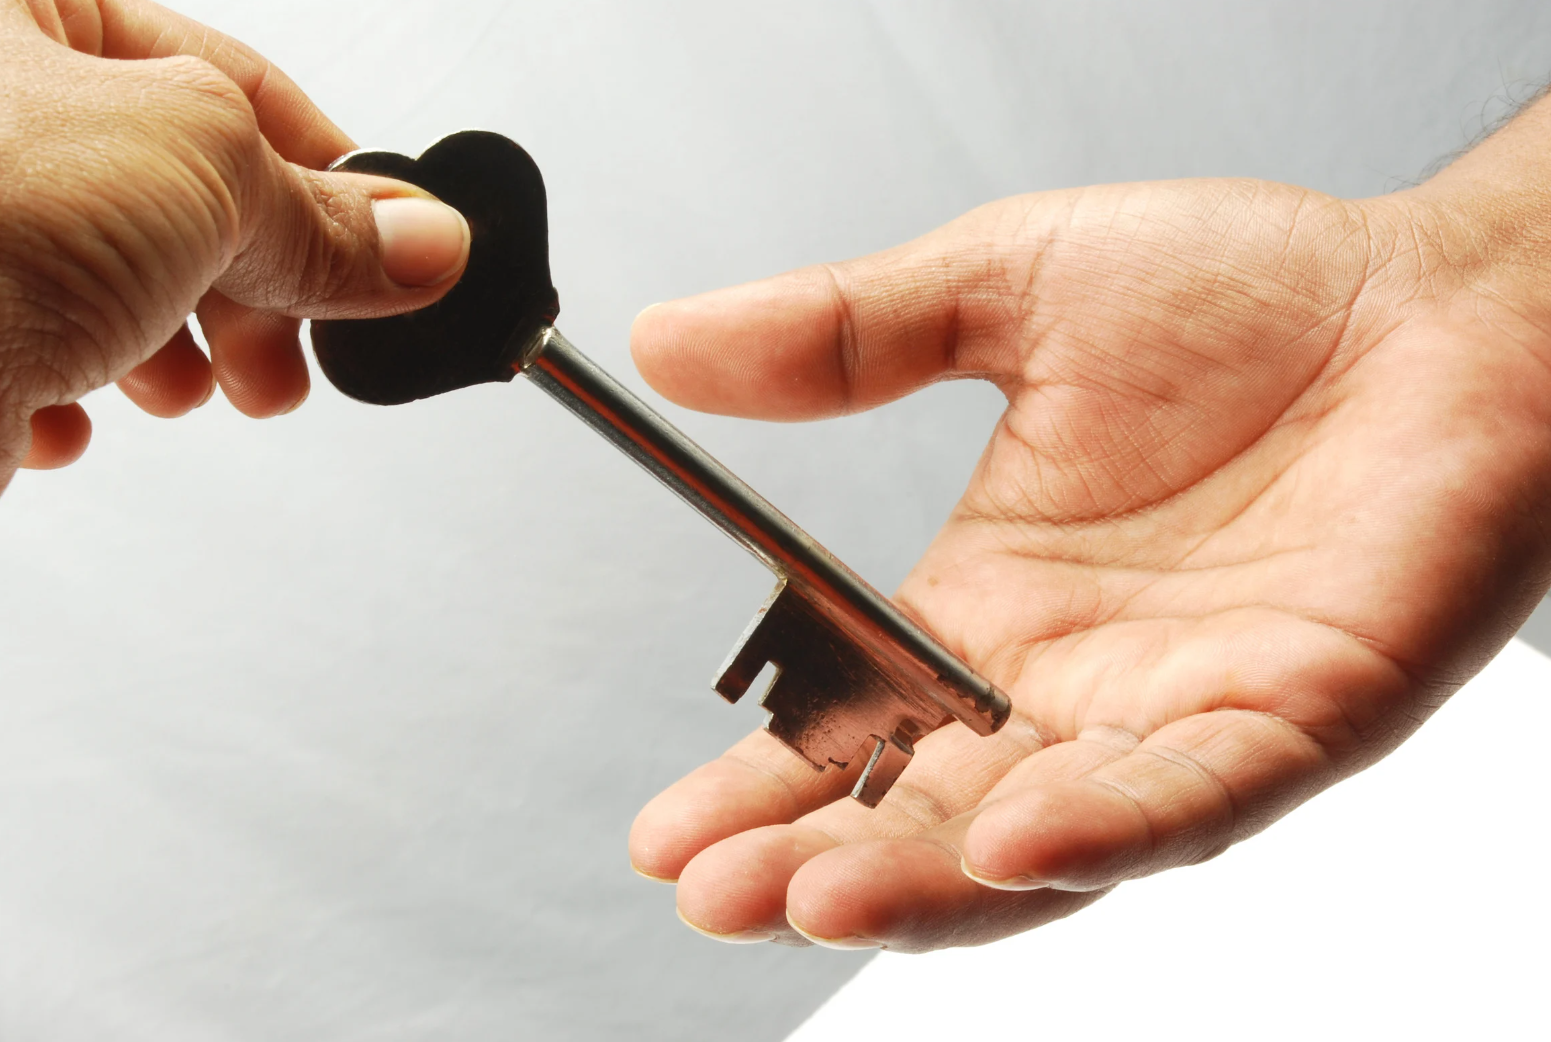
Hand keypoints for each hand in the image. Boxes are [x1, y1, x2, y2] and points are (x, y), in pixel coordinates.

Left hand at [0, 0, 469, 482]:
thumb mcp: (195, 171)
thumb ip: (322, 211)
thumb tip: (425, 239)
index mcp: (16, 4)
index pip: (223, 74)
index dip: (330, 172)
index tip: (394, 250)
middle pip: (170, 182)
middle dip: (247, 284)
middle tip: (291, 354)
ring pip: (105, 267)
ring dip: (167, 344)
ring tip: (189, 395)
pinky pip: (22, 331)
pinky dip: (65, 382)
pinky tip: (62, 412)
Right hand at [626, 99, 1550, 950]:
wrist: (1442, 296)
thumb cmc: (1252, 294)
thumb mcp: (1003, 290)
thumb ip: (845, 335)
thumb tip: (675, 341)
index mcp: (989, 605)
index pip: (848, 724)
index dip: (759, 782)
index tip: (663, 828)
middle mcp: (1070, 685)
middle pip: (921, 812)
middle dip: (812, 860)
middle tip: (708, 889)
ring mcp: (1178, 714)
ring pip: (1039, 840)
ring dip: (925, 880)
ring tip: (805, 897)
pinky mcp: (1296, 718)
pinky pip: (1189, 797)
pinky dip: (1101, 828)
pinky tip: (1007, 840)